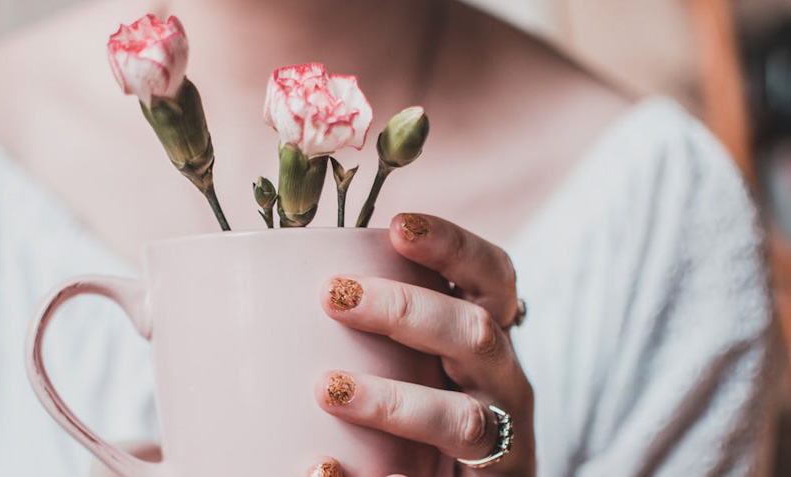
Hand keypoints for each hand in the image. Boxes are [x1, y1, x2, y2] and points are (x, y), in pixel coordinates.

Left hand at [318, 214, 534, 475]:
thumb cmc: (427, 418)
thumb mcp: (420, 364)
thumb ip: (383, 331)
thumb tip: (285, 295)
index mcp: (489, 341)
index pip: (492, 278)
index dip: (454, 247)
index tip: (398, 226)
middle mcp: (505, 385)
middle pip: (477, 334)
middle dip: (407, 310)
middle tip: (334, 295)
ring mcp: (501, 445)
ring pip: (463, 419)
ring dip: (393, 401)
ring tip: (329, 388)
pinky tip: (323, 468)